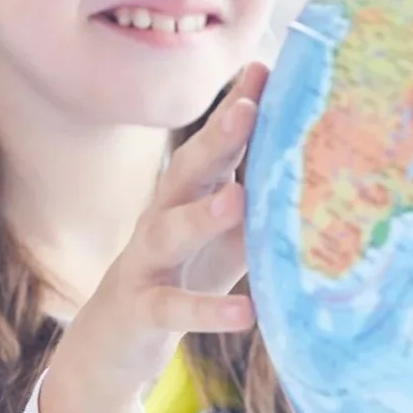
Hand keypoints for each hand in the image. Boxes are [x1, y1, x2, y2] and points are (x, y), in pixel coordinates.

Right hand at [40, 63, 266, 412]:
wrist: (111, 342)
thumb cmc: (178, 278)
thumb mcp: (218, 239)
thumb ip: (250, 203)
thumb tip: (301, 165)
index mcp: (180, 199)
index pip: (210, 148)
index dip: (235, 112)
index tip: (265, 70)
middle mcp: (157, 221)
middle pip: (183, 174)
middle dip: (215, 140)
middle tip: (246, 110)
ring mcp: (144, 264)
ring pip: (168, 233)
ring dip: (201, 216)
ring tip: (238, 201)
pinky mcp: (141, 310)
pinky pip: (173, 308)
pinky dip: (208, 311)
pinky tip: (244, 313)